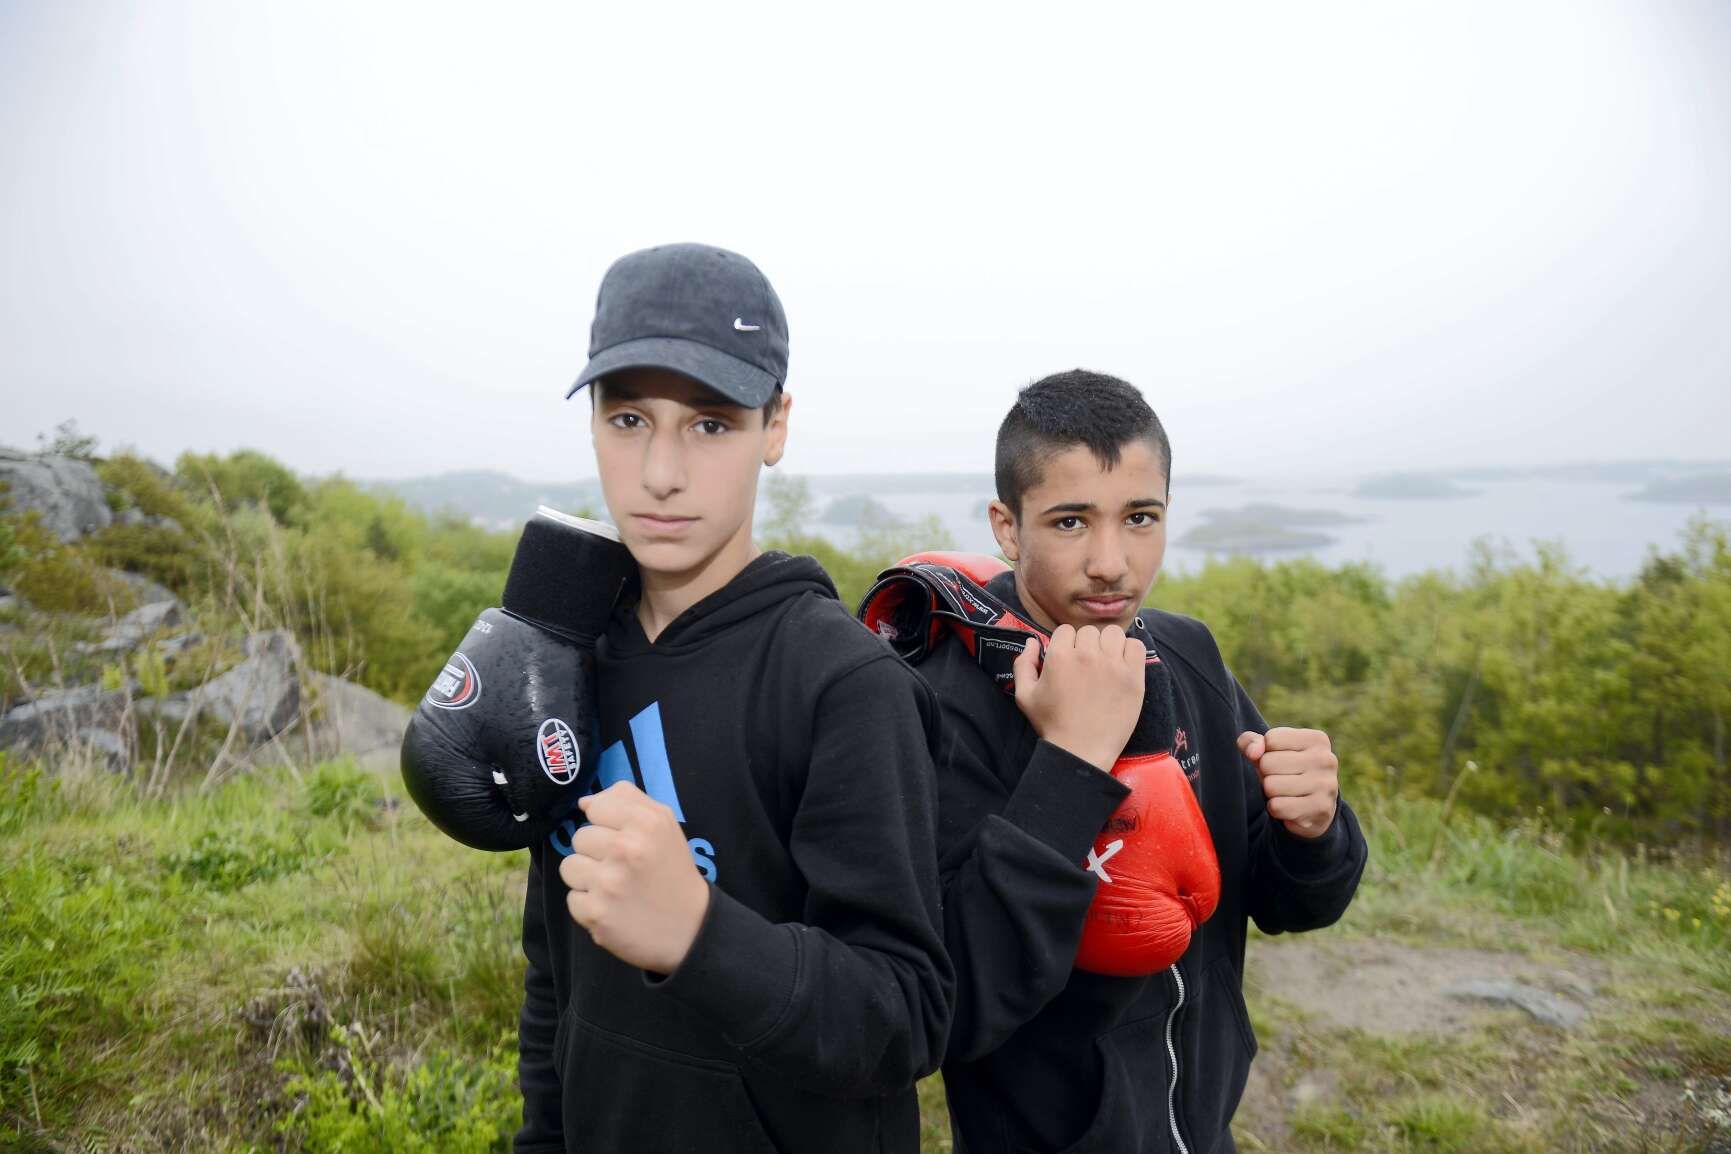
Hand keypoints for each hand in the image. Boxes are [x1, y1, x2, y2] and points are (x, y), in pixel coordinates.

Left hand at [558, 781, 710, 973]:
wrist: (690, 928)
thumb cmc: (672, 871)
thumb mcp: (663, 824)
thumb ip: (626, 800)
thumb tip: (585, 802)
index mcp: (645, 822)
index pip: (596, 808)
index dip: (606, 824)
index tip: (624, 840)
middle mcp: (626, 848)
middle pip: (580, 837)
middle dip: (597, 852)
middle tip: (622, 868)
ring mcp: (609, 882)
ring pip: (569, 866)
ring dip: (588, 878)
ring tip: (614, 888)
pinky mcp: (596, 912)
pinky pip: (572, 899)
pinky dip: (589, 906)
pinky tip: (612, 908)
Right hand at [1013, 624, 1145, 771]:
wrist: (1081, 751)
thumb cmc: (1052, 724)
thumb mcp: (1024, 696)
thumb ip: (1023, 664)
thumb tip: (1031, 642)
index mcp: (1059, 656)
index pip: (1066, 631)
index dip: (1065, 645)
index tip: (1069, 662)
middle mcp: (1087, 655)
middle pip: (1089, 632)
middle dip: (1086, 646)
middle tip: (1087, 668)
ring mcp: (1112, 664)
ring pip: (1113, 634)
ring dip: (1108, 645)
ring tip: (1105, 664)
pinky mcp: (1133, 676)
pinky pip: (1135, 646)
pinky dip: (1129, 651)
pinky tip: (1121, 666)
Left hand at [1237, 727, 1338, 838]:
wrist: (1314, 808)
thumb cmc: (1286, 771)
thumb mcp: (1268, 750)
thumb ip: (1251, 741)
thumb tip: (1252, 752)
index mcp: (1316, 739)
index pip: (1271, 740)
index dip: (1265, 753)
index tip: (1281, 760)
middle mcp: (1326, 759)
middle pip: (1268, 763)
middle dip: (1266, 774)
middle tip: (1281, 779)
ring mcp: (1326, 785)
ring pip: (1271, 786)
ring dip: (1270, 793)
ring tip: (1285, 793)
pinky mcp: (1320, 809)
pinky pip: (1277, 807)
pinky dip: (1276, 809)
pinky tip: (1290, 807)